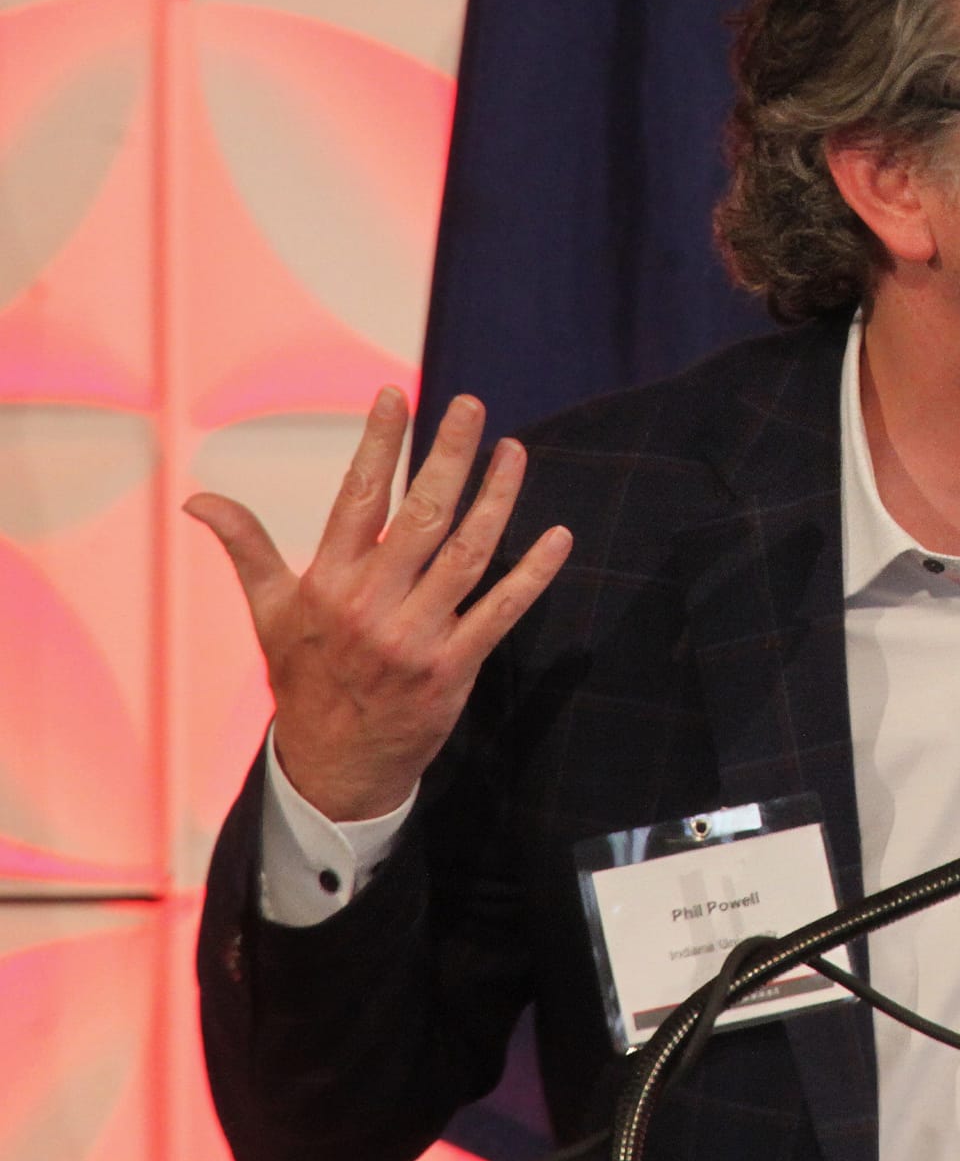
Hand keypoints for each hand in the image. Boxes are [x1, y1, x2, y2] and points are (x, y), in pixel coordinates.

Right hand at [184, 388, 571, 819]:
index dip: (379, 444)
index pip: (358, 497)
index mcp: (330, 582)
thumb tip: (198, 498)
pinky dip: (534, 574)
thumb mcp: (269, 611)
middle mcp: (373, 603)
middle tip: (472, 405)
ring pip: (469, 553)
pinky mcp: (455, 666)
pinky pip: (502, 609)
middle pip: (423, 514)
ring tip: (515, 451)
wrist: (334, 766)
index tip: (397, 394)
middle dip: (450, 455)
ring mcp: (418, 635)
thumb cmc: (305, 676)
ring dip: (498, 499)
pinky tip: (559, 537)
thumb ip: (246, 547)